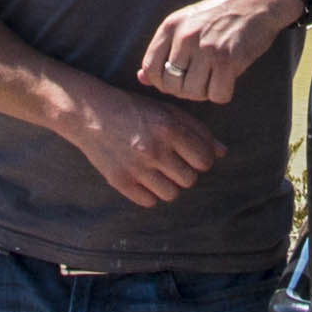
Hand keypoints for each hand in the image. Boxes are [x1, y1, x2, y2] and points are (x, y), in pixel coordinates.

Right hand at [59, 76, 229, 208]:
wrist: (90, 112)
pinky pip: (149, 202)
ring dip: (168, 185)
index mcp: (169, 128)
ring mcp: (136, 168)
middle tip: (171, 161)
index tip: (191, 155)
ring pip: (171, 194)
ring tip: (157, 170)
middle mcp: (154, 150)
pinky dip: (149, 193)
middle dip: (185, 172)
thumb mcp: (166, 111)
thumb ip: (196, 130)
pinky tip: (142, 177)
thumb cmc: (134, 110)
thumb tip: (222, 153)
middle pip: (190, 180)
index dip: (201, 159)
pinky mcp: (120, 181)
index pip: (205, 160)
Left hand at [135, 0, 301, 103]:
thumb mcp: (187, 24)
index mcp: (171, 26)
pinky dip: (223, 93)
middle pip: (171, 85)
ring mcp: (206, 48)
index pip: (150, 68)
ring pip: (193, 93)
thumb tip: (141, 79)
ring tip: (215, 77)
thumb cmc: (222, 14)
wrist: (259, 0)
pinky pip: (217, 95)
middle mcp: (185, 37)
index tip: (178, 78)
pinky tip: (228, 78)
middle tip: (201, 79)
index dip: (162, 81)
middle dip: (185, 89)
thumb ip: (164, 51)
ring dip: (205, 92)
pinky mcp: (228, 60)